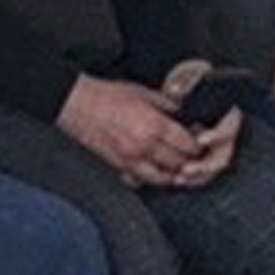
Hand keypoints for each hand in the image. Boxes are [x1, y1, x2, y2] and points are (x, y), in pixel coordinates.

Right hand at [64, 70, 230, 188]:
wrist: (74, 103)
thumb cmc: (104, 95)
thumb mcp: (143, 93)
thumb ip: (167, 105)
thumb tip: (182, 114)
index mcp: (155, 126)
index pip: (189, 146)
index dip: (199, 145)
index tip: (200, 141)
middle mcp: (144, 147)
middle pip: (180, 165)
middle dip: (191, 161)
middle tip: (195, 156)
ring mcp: (130, 159)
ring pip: (163, 179)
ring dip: (174, 174)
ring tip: (179, 167)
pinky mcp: (117, 166)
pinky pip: (141, 181)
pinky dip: (152, 179)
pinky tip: (155, 172)